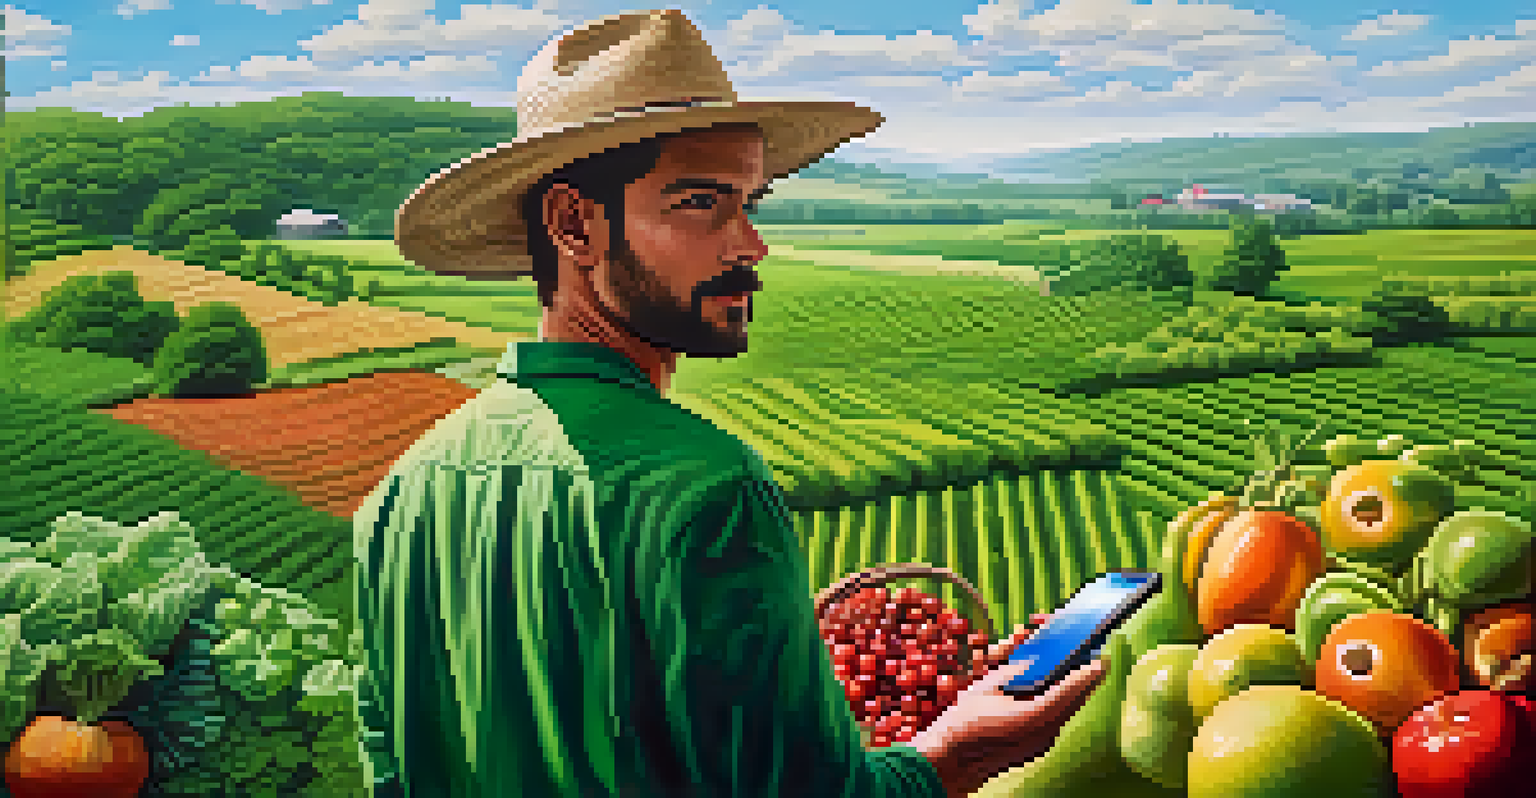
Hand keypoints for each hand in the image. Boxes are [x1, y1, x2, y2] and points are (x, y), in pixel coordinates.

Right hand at [914, 615, 1108, 797]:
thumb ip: (1014, 671)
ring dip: (1068, 693)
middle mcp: (1046, 731)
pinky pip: (1052, 722)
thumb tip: (1032, 661)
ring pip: (1064, 712)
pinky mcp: (1035, 749)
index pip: (1073, 688)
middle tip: (1088, 661)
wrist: (950, 763)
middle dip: (1081, 680)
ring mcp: (1042, 743)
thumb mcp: (986, 687)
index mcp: (1037, 713)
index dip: (1089, 671)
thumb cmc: (964, 722)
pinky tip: (1045, 694)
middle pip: (1073, 701)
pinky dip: (1054, 706)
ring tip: (1068, 674)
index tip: (1101, 657)